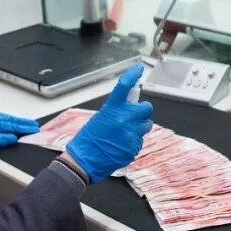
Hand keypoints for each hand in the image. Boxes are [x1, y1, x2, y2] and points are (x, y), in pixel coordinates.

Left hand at [0, 113, 39, 157]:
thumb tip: (12, 137)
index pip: (12, 125)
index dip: (24, 127)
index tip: (34, 129)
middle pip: (10, 120)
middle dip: (23, 122)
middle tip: (34, 124)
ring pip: (4, 118)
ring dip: (16, 120)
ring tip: (24, 123)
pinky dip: (7, 119)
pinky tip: (7, 122)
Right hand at [66, 65, 152, 182]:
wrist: (84, 161)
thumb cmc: (88, 139)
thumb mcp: (100, 118)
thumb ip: (117, 111)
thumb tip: (130, 106)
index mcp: (112, 109)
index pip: (124, 86)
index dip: (133, 75)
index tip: (138, 69)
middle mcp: (124, 119)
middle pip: (146, 108)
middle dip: (142, 111)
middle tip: (135, 115)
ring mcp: (130, 134)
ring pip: (146, 125)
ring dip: (139, 127)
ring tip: (125, 133)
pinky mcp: (134, 147)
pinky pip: (140, 140)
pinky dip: (133, 141)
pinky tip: (121, 145)